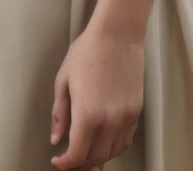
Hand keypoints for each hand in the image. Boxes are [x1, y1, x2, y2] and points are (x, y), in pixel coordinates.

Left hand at [49, 23, 144, 169]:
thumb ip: (59, 114)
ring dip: (97, 156)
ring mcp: (125, 117)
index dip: (65, 164)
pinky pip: (125, 140)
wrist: (117, 35)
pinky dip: (113, 146)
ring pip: (112, 152)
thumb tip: (56, 139)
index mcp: (87, 114)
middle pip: (95, 158)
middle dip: (79, 162)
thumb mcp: (64, 80)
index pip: (77, 155)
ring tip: (85, 150)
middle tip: (69, 156)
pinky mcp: (136, 111)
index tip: (57, 161)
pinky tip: (104, 140)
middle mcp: (109, 121)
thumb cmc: (87, 52)